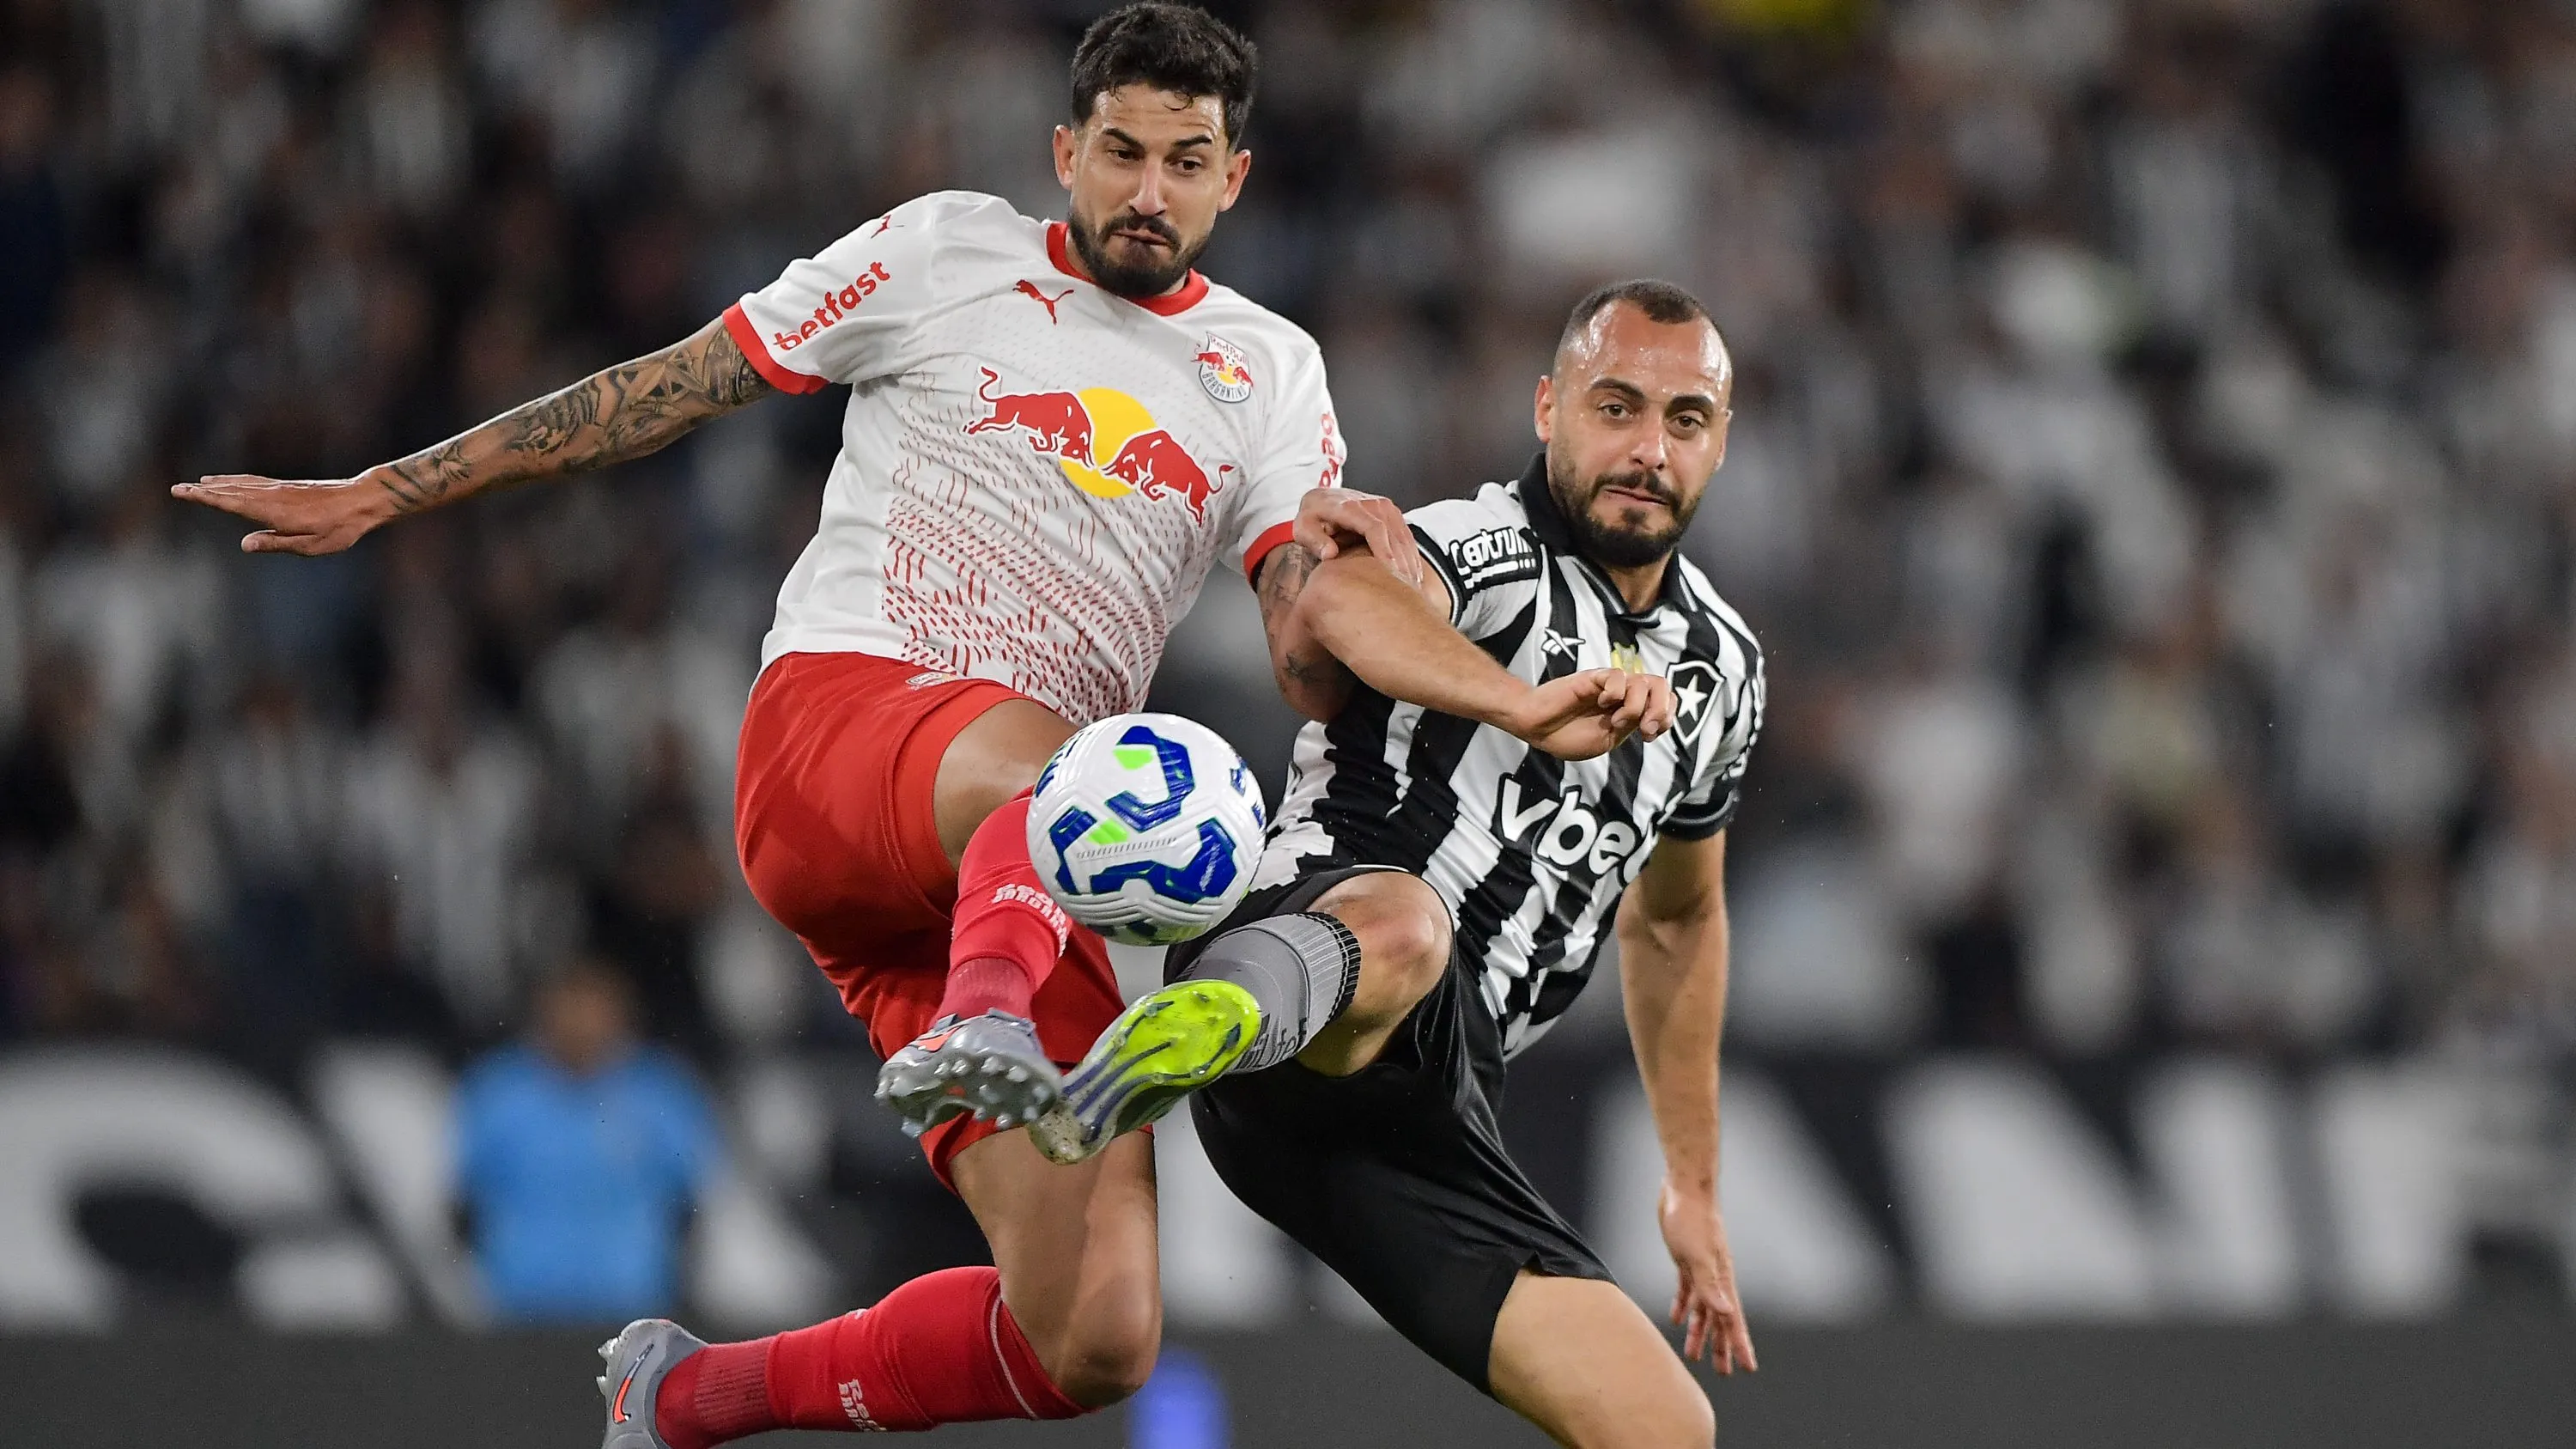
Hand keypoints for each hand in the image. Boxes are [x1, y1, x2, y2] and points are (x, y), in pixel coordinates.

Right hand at [173, 472, 401, 555]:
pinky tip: (233, 481)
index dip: (205, 498)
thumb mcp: (311, 545)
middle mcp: (272, 495)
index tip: (183, 492)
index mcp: (273, 511)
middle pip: (230, 491)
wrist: (362, 501)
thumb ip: (276, 543)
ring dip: (218, 484)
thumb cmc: (340, 529)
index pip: (231, 502)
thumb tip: (244, 544)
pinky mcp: (288, 486)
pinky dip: (238, 480)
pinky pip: (255, 481)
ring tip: (198, 484)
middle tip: (177, 488)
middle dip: (203, 490)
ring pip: (241, 484)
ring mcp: (280, 488)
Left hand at [1293, 487, 1423, 586]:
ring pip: (1403, 535)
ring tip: (1413, 585)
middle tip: (1406, 588)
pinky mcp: (1391, 513)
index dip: (1384, 551)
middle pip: (1393, 534)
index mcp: (1349, 507)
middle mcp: (1371, 504)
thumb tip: (1330, 554)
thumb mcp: (1303, 527)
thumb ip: (1314, 540)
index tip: (1391, 572)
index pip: (1374, 528)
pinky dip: (1411, 554)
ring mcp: (1384, 507)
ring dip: (1410, 560)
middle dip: (1401, 562)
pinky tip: (1414, 574)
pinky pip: (1406, 535)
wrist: (1322, 499)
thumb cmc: (1313, 517)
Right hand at [1499, 668, 1675, 759]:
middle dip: (1660, 710)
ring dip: (1635, 707)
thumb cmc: (1567, 736)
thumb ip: (1630, 726)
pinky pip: (1618, 676)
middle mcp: (1624, 694)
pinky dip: (1615, 693)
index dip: (1667, 716)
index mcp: (1631, 710)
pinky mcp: (1594, 677)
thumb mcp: (1607, 740)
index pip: (1666, 700)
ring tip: (1615, 720)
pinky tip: (1601, 703)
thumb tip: (1651, 715)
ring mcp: (1610, 684)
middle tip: (1644, 729)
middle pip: (1662, 685)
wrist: (1539, 729)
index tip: (1648, 735)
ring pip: (1644, 681)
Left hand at [1660, 1182, 1754, 1374]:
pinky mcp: (1685, 1259)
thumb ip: (1710, 1286)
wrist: (1683, 1189)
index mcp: (1723, 1280)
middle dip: (1721, 1346)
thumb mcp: (1698, 1256)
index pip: (1733, 1320)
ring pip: (1702, 1309)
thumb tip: (1726, 1313)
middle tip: (1722, 1371)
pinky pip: (1686, 1290)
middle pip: (1720, 1320)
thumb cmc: (1691, 1219)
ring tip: (1694, 1354)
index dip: (1740, 1345)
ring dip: (1699, 1331)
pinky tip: (1676, 1318)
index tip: (1748, 1367)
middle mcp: (1715, 1278)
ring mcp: (1701, 1268)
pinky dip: (1682, 1306)